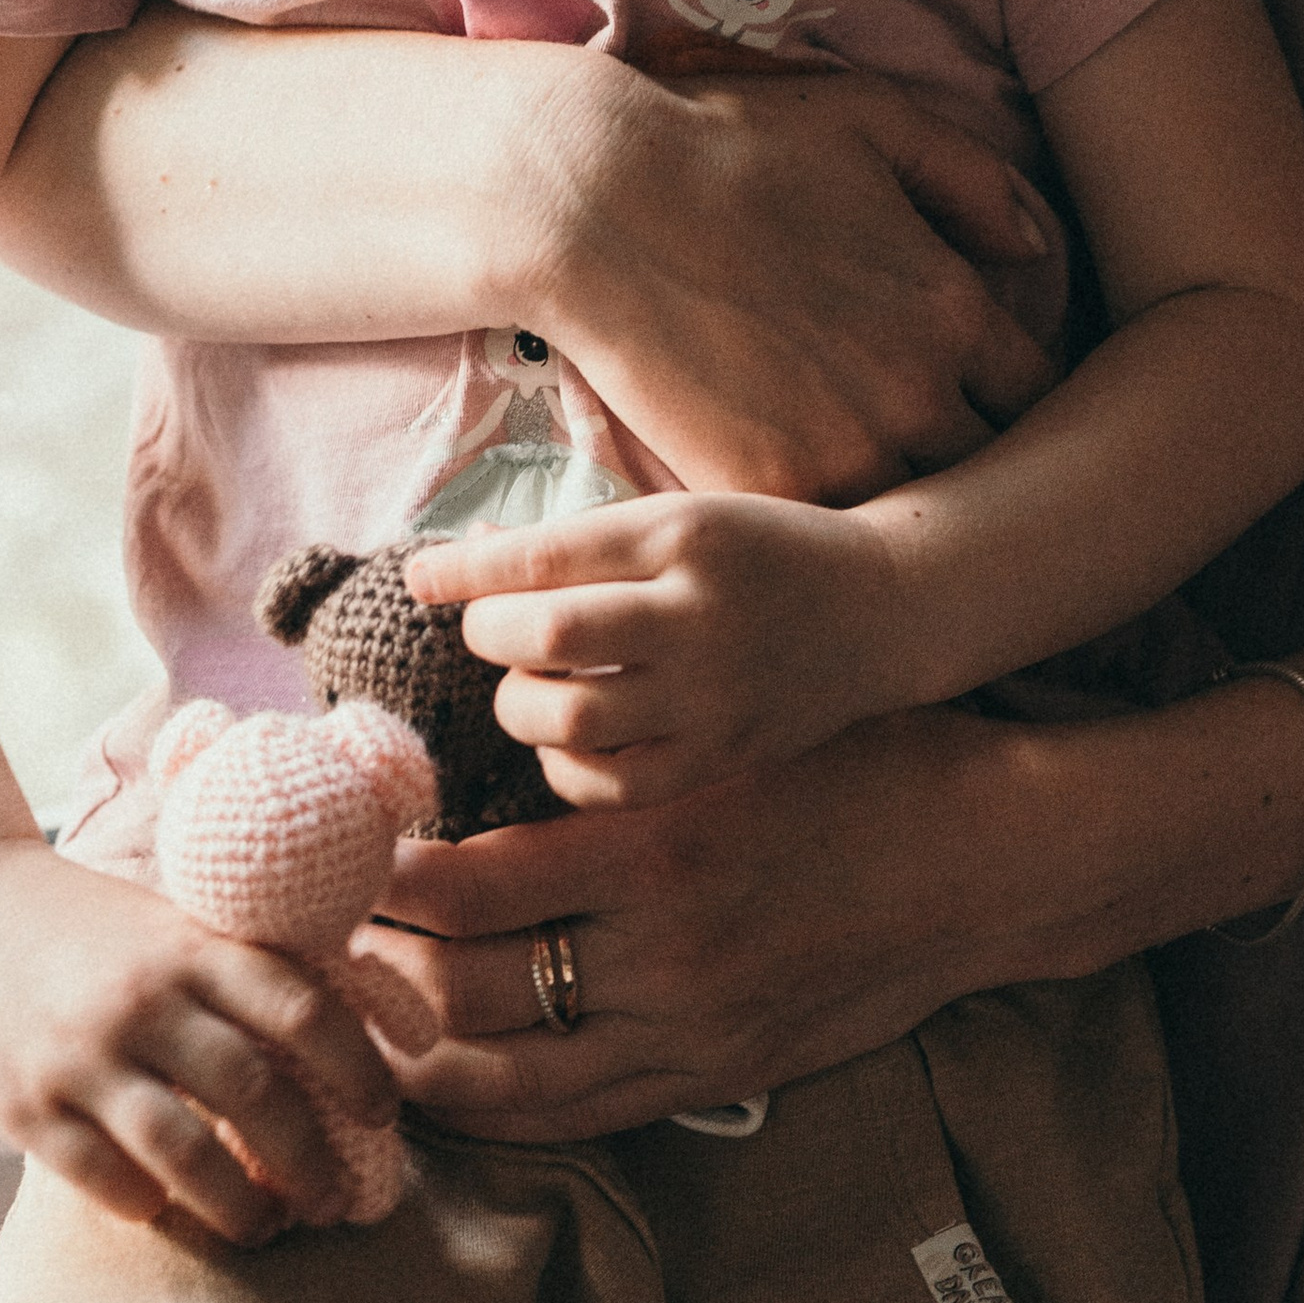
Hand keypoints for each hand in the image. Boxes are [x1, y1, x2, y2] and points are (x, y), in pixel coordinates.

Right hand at [0, 834, 400, 1243]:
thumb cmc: (88, 922)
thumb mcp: (171, 921)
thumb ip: (241, 967)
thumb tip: (352, 1018)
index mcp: (192, 945)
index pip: (301, 1006)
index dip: (357, 1065)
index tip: (385, 1111)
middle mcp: (144, 999)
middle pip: (256, 1091)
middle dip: (309, 1158)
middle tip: (335, 1199)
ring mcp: (82, 1056)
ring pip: (186, 1153)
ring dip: (240, 1207)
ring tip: (268, 1229)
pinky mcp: (25, 1107)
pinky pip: (105, 1180)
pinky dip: (152, 1207)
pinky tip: (171, 1211)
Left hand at [363, 705, 1059, 1143]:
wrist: (983, 862)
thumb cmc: (857, 768)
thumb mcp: (727, 743)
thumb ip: (615, 761)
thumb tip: (487, 755)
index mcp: (656, 852)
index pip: (471, 890)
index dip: (387, 886)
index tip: (340, 862)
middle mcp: (663, 956)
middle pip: (471, 989)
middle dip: (380, 971)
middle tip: (314, 945)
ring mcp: (691, 1031)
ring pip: (509, 1073)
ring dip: (418, 1054)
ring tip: (354, 1021)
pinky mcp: (718, 1075)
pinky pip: (579, 1113)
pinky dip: (497, 1109)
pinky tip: (443, 1088)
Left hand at [406, 495, 907, 807]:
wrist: (883, 608)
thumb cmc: (761, 551)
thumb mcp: (681, 516)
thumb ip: (582, 543)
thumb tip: (467, 560)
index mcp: (684, 533)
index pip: (545, 555)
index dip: (466, 571)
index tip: (421, 578)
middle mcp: (699, 612)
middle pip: (550, 638)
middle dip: (491, 637)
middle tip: (488, 633)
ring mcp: (716, 692)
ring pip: (573, 718)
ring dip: (521, 705)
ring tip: (527, 689)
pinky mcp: (726, 755)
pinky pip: (616, 785)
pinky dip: (568, 769)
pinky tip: (568, 744)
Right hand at [527, 67, 1056, 498]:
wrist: (591, 202)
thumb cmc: (730, 146)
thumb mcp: (871, 119)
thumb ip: (971, 177)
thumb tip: (1033, 248)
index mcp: (954, 307)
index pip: (1037, 392)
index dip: (1013, 397)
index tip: (982, 396)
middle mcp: (916, 392)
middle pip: (989, 470)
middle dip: (972, 462)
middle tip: (935, 454)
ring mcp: (840, 452)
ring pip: (911, 520)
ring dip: (900, 505)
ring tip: (873, 485)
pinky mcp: (763, 492)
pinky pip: (823, 540)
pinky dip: (821, 531)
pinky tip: (804, 501)